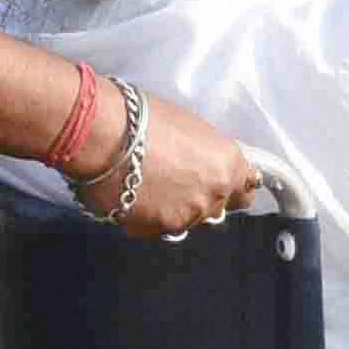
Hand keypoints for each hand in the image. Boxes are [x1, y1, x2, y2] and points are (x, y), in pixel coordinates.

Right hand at [112, 90, 266, 240]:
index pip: (246, 189)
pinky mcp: (154, 230)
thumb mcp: (191, 128)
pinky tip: (132, 194)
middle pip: (216, 207)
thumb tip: (205, 163)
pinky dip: (148, 215)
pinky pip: (157, 226)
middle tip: (176, 180)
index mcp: (228, 166)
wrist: (102, 135)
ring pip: (186, 219)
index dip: (233, 186)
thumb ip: (208, 154)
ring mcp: (185, 217)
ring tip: (148, 184)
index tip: (223, 182)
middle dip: (201, 196)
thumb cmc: (144, 118)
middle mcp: (214, 196)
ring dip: (174, 207)